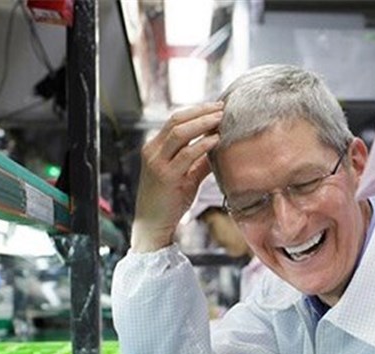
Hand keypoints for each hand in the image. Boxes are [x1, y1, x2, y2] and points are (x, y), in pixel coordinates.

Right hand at [132, 103, 222, 251]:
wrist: (152, 224)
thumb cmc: (168, 201)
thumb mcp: (186, 176)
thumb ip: (200, 162)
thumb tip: (220, 148)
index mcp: (155, 148)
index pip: (175, 120)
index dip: (196, 111)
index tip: (216, 107)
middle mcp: (153, 152)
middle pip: (176, 120)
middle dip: (201, 112)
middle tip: (222, 107)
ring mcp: (157, 163)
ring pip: (180, 133)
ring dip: (202, 123)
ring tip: (221, 118)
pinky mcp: (166, 176)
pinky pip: (186, 155)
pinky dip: (202, 145)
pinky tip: (215, 140)